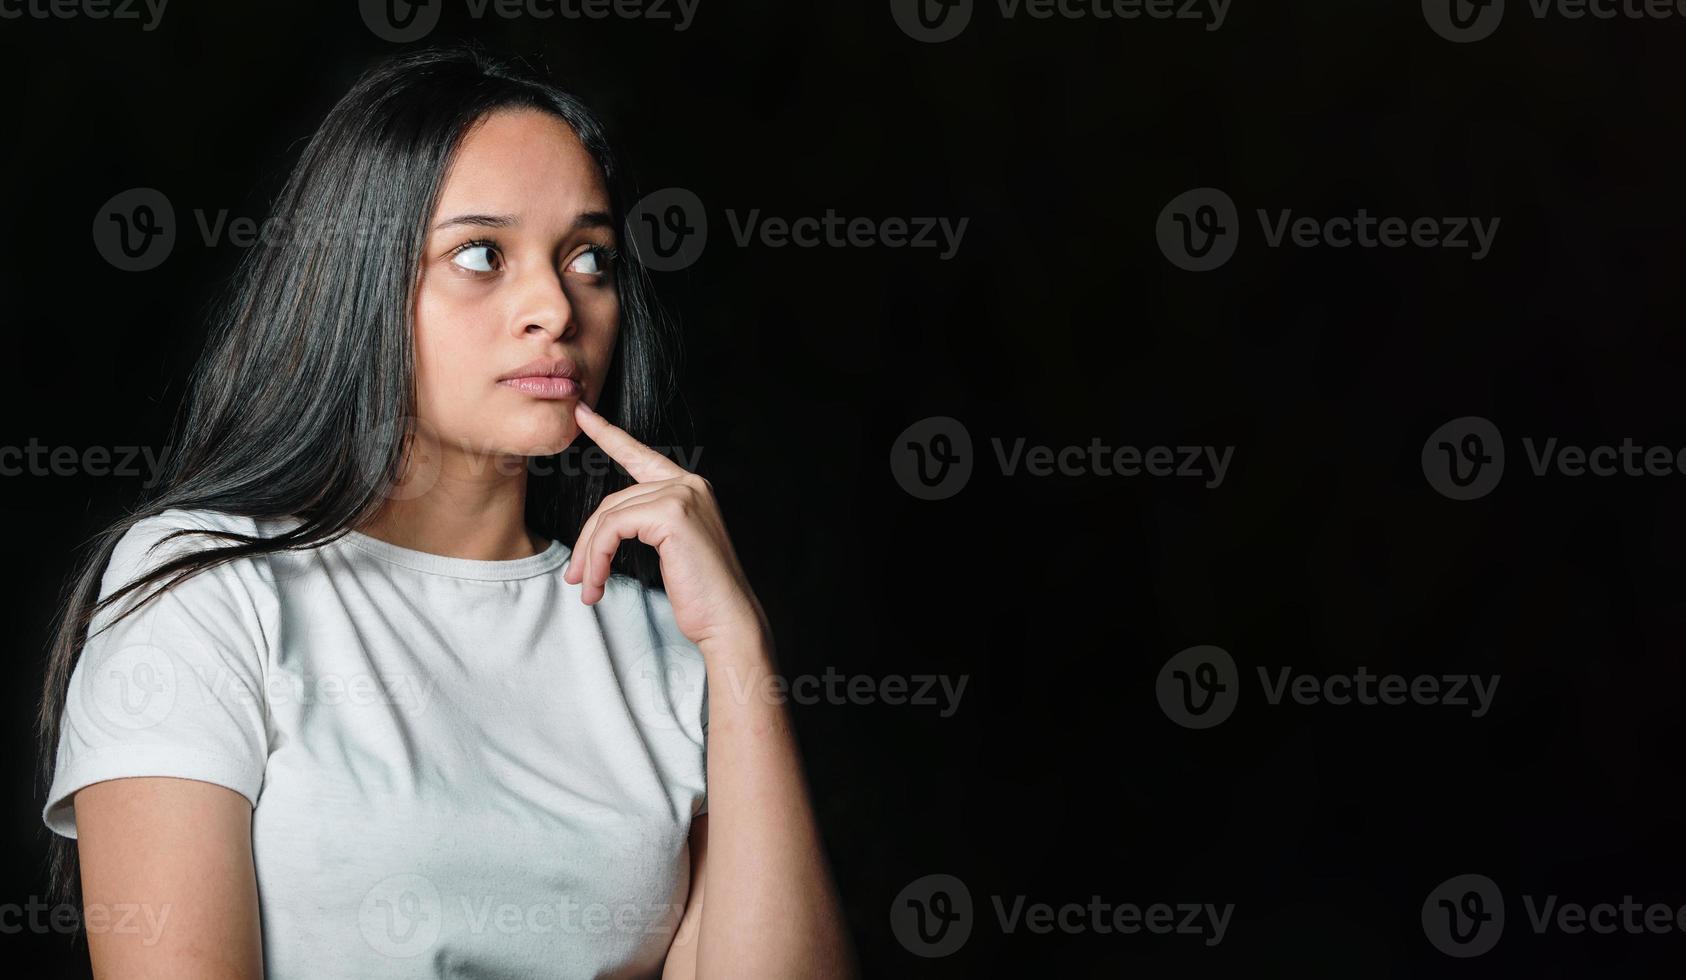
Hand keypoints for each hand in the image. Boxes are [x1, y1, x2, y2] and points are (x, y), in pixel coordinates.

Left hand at [562, 401, 766, 648]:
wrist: (727, 619)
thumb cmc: (701, 592)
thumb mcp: (670, 548)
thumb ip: (646, 523)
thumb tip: (601, 529)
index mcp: (690, 487)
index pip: (639, 455)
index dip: (607, 434)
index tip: (582, 414)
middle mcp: (688, 483)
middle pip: (614, 500)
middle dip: (588, 541)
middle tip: (576, 578)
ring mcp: (682, 495)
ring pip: (610, 516)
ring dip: (591, 556)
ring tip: (587, 588)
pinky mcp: (671, 514)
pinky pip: (614, 528)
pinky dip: (599, 557)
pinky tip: (599, 582)